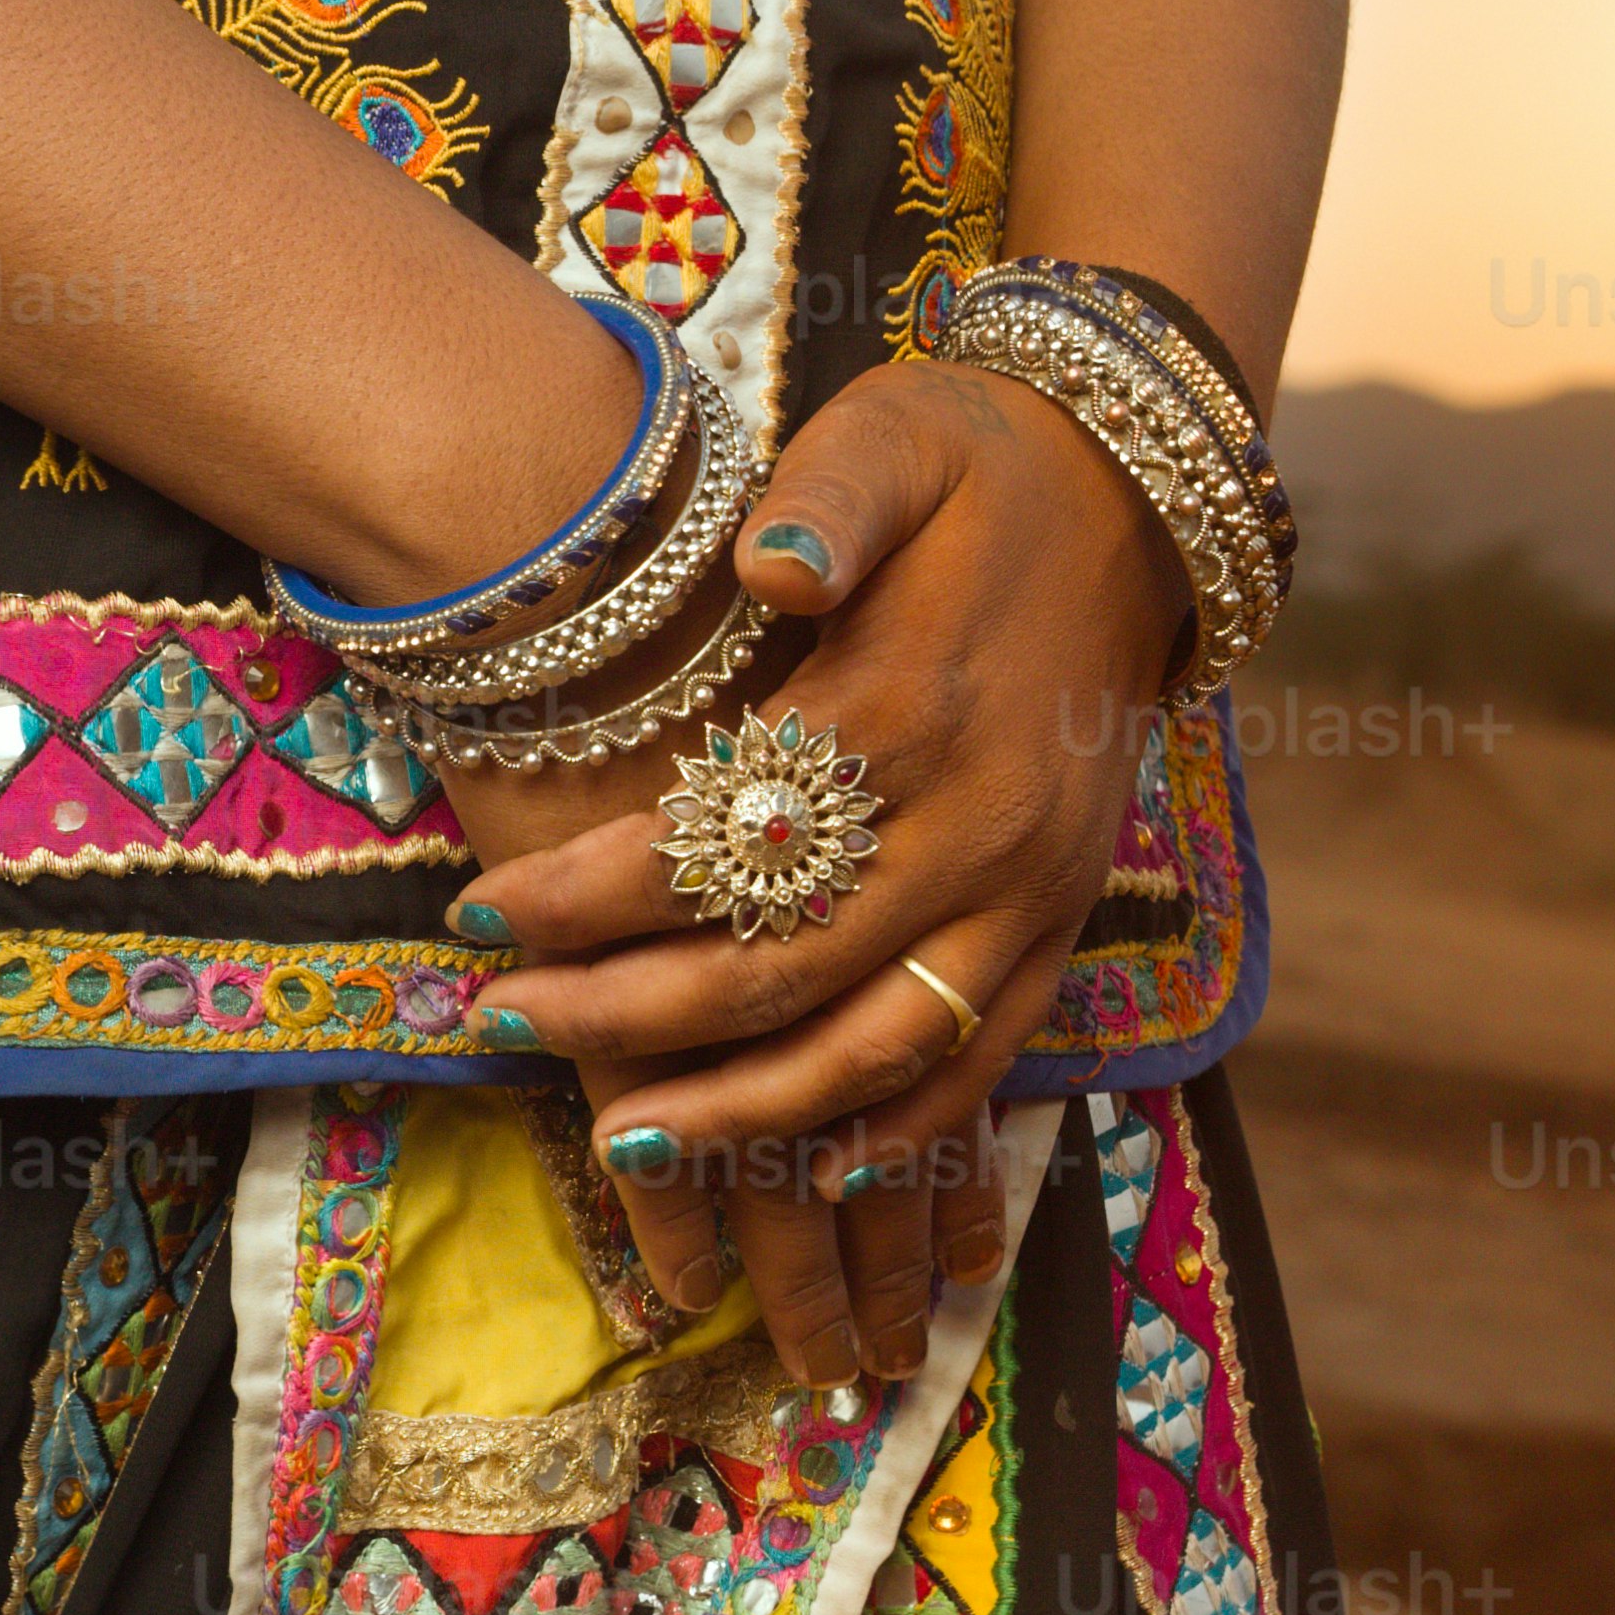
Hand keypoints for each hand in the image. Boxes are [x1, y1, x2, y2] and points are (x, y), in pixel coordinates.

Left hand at [443, 357, 1187, 1391]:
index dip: (589, 892)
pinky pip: (982, 1061)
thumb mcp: (894, 436)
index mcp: (914, 711)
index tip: (478, 916)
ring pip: (881, 1051)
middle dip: (630, 1015)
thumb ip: (829, 502)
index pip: (722, 842)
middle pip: (783, 970)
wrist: (1136, 492)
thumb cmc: (974, 461)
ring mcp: (1033, 890)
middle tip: (504, 1022)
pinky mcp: (1062, 923)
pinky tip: (812, 1178)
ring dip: (750, 1115)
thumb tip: (766, 567)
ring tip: (627, 1141)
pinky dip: (899, 1135)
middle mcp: (980, 825)